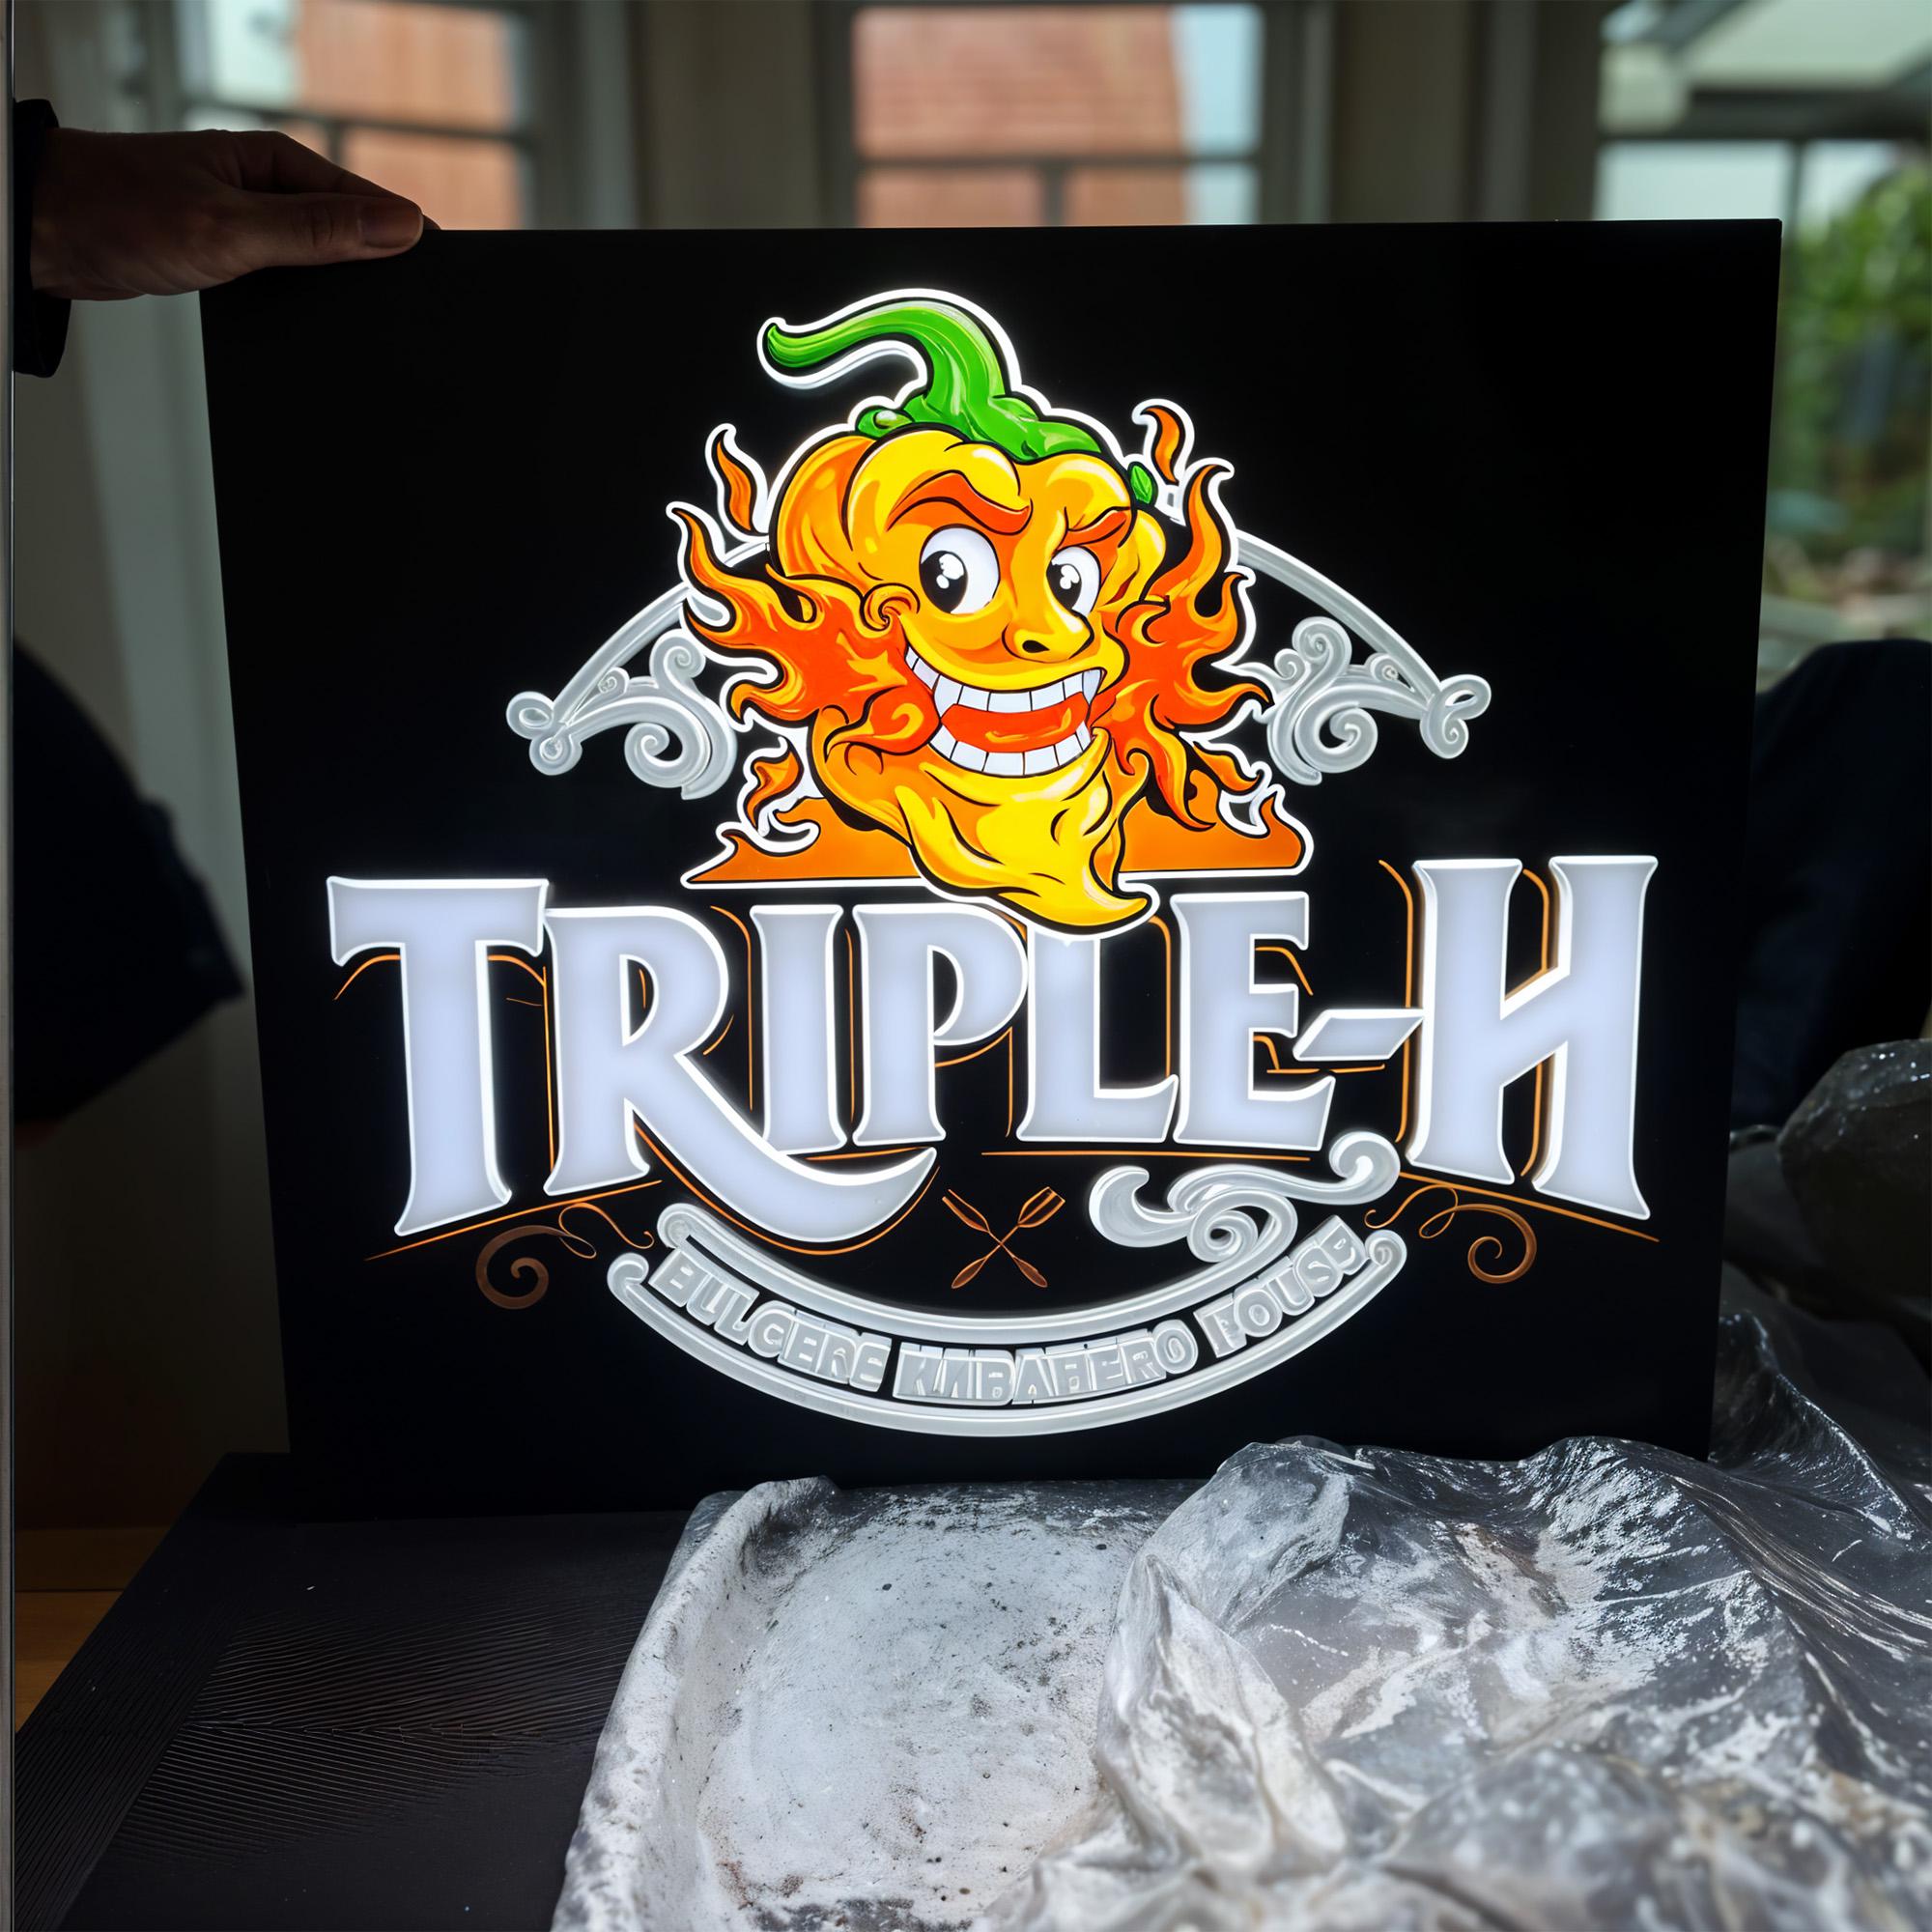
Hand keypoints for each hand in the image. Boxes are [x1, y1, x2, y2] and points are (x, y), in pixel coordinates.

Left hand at [30, 127, 426, 300]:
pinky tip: (311, 325)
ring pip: (321, 260)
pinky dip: (304, 299)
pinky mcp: (230, 252)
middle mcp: (267, 187)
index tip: (441, 279)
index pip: (370, 202)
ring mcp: (250, 221)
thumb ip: (316, 231)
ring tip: (366, 323)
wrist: (42, 231)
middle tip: (409, 313)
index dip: (408, 242)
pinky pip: (288, 276)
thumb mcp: (231, 227)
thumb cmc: (116, 211)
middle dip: (379, 269)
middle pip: (352, 232)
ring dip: (339, 289)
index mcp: (276, 162)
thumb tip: (398, 227)